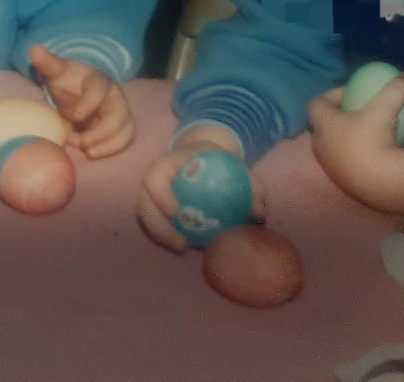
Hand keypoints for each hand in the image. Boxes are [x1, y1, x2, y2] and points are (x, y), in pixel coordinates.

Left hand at [30, 45, 133, 157]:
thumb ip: (47, 63)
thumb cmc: (68, 82)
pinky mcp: (122, 127)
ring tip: (88, 152)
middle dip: (101, 131)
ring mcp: (121, 112)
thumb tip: (34, 49)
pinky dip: (112, 149)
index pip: (99, 90)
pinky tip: (93, 153)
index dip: (88, 104)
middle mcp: (115, 96)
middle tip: (80, 142)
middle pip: (119, 114)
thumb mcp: (56, 72)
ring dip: (109, 144)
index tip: (73, 117)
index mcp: (99, 80)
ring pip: (127, 129)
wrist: (77, 92)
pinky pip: (126, 139)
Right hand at [136, 126, 267, 252]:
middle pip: (144, 202)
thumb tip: (259, 212)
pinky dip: (165, 235)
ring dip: (160, 234)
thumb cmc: (217, 160)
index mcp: (169, 162)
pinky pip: (153, 221)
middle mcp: (154, 176)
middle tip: (181, 243)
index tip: (176, 212)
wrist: (200, 155)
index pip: (156, 177)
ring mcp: (150, 192)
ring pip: (145, 214)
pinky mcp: (153, 204)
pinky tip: (184, 246)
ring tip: (182, 248)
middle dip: (158, 225)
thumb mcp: (234, 165)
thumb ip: (250, 184)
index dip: (161, 195)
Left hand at [309, 77, 403, 213]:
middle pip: (324, 124)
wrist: (381, 184)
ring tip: (372, 132)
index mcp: (322, 124)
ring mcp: (328, 165)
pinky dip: (358, 155)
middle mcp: (319, 144)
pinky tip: (379, 154)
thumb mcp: (385, 109)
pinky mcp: (342, 182)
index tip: (353, 92)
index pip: (317, 103)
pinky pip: (346, 162)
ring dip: (349, 137)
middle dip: (341, 116)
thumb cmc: (374, 140)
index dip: (333, 94)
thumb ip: (395, 89)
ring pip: (335, 145)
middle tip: (361, 112)